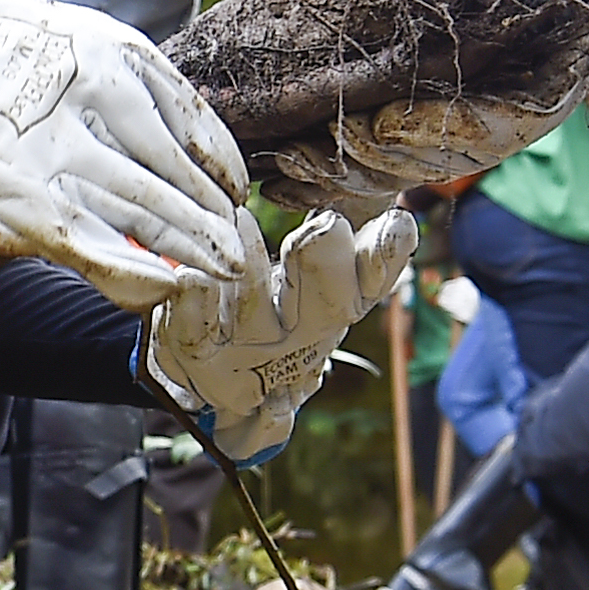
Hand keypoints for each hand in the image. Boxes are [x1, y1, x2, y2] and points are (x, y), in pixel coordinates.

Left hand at [143, 208, 417, 464]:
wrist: (214, 383)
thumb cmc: (272, 310)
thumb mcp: (315, 274)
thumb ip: (350, 241)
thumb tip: (392, 206)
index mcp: (335, 308)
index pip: (370, 283)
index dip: (385, 259)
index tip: (397, 223)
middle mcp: (302, 336)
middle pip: (327, 305)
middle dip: (327, 265)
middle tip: (328, 225)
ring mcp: (251, 353)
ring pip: (257, 315)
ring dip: (253, 275)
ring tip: (242, 222)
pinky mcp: (200, 358)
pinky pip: (197, 333)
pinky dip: (196, 306)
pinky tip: (191, 279)